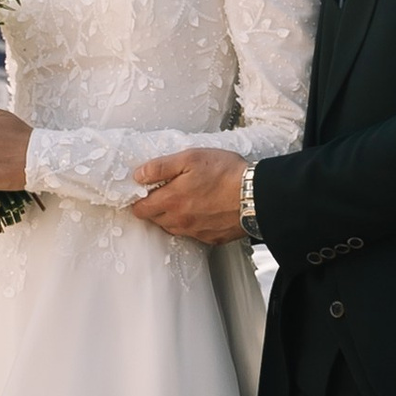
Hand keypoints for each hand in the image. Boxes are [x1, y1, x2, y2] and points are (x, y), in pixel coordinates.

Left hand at [129, 149, 246, 243]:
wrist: (257, 195)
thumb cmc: (226, 173)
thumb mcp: (190, 158)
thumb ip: (160, 167)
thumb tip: (138, 175)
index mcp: (171, 201)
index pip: (140, 209)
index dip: (139, 199)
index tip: (144, 191)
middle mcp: (180, 221)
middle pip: (155, 220)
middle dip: (155, 207)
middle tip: (167, 191)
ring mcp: (196, 232)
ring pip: (173, 227)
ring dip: (173, 216)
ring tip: (186, 198)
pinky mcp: (211, 238)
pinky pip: (192, 233)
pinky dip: (192, 223)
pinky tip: (202, 210)